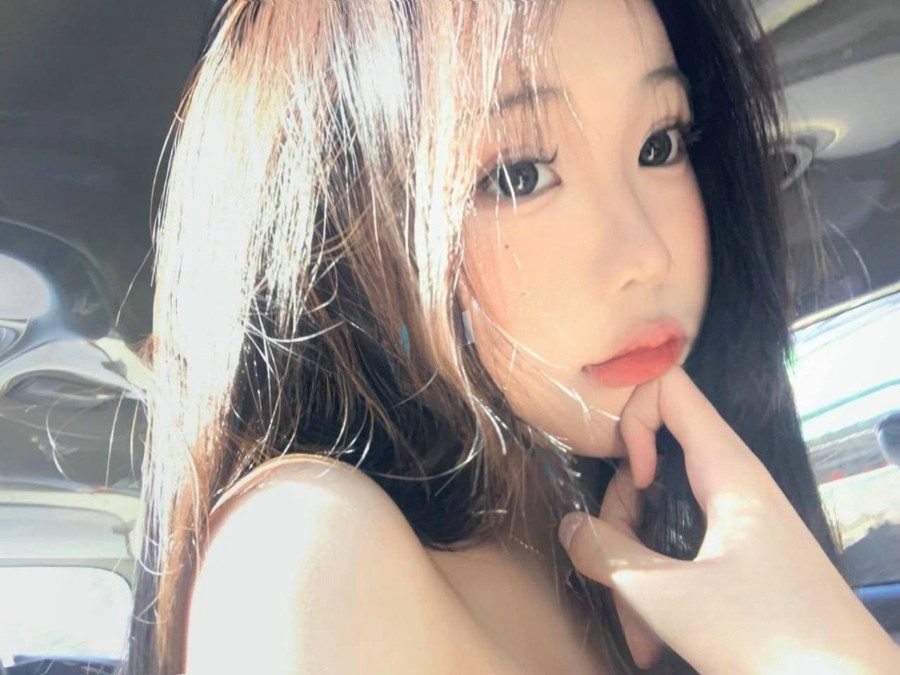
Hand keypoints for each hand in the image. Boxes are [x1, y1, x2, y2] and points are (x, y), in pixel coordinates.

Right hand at [558, 367, 899, 673]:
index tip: (631, 476)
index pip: (668, 388)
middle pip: (652, 460)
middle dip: (621, 513)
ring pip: (662, 510)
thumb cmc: (766, 635)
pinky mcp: (739, 552)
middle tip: (615, 569)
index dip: (632, 415)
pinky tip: (653, 633)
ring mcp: (736, 518)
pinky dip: (659, 578)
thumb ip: (606, 554)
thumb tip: (568, 526)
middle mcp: (732, 482)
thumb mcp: (668, 597)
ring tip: (639, 630)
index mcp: (726, 468)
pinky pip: (681, 542)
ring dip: (635, 560)